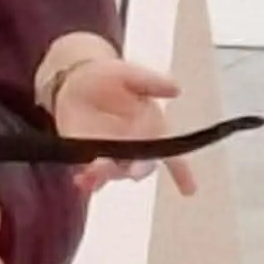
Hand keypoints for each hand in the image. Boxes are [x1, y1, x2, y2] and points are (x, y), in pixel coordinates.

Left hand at [53, 57, 195, 197]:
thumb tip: (176, 88)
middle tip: (133, 171)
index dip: (182, 172)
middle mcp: (134, 146)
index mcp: (152, 128)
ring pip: (115, 172)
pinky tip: (82, 182)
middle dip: (138, 170)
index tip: (189, 190)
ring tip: (96, 173)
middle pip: (142, 166)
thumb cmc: (108, 77)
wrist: (75, 80)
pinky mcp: (87, 156)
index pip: (172, 153)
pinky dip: (88, 180)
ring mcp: (110, 154)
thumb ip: (151, 82)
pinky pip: (90, 174)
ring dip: (107, 176)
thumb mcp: (130, 74)